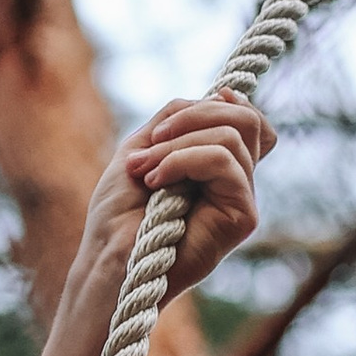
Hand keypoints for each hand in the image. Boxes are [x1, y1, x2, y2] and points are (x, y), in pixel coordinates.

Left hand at [78, 94, 272, 303]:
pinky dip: (182, 160)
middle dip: (192, 117)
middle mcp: (235, 183)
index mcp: (215, 167)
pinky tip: (155, 182)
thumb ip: (180, 117)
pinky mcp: (243, 218)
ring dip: (176, 145)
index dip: (225, 103)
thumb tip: (222, 95)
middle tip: (150, 143)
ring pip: (231, 137)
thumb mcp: (144, 145)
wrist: (108, 261)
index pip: (248, 121)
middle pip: (246, 120)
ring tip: (143, 172)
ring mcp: (241, 200)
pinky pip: (224, 161)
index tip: (174, 118)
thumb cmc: (117, 215)